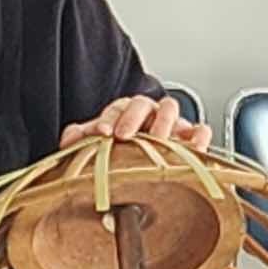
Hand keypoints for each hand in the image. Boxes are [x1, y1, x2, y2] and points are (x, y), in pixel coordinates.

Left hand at [59, 94, 209, 149]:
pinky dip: (198, 136)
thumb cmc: (125, 149)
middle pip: (142, 104)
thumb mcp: (102, 143)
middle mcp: (148, 113)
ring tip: (158, 141)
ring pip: (170, 109)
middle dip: (132, 118)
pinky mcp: (192, 137)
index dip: (110, 118)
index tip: (103, 132)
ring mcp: (172, 123)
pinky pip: (200, 130)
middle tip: (124, 136)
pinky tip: (193, 148)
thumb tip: (68, 140)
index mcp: (125, 112)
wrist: (151, 164)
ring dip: (164, 123)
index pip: (117, 108)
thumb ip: (84, 138)